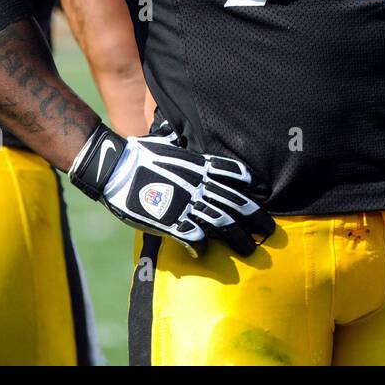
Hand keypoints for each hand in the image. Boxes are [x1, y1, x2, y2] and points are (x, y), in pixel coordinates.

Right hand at [69, 120, 274, 256]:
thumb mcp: (166, 141)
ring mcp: (186, 204)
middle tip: (270, 230)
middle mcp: (198, 184)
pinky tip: (206, 252)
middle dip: (255, 217)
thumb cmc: (138, 152)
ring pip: (222, 222)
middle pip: (235, 202)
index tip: (264, 192)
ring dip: (238, 238)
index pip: (233, 172)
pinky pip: (194, 237)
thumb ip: (179, 142)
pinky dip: (203, 246)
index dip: (251, 183)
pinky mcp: (171, 222)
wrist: (114, 168)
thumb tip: (179, 131)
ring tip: (250, 249)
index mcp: (199, 164)